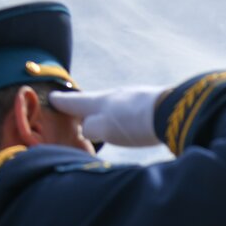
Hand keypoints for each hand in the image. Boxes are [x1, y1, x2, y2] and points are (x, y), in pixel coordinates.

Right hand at [48, 86, 167, 145]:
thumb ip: (90, 129)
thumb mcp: (103, 128)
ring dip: (104, 112)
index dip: (63, 102)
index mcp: (100, 101)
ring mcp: (135, 99)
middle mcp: (116, 96)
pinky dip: (122, 117)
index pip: (76, 102)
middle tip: (75, 110)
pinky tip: (128, 123)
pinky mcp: (151, 107)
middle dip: (84, 107)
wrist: (172, 113)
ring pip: (112, 106)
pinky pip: (129, 112)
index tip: (53, 98)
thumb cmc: (133, 122)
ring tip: (101, 120)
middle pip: (94, 102)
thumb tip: (88, 129)